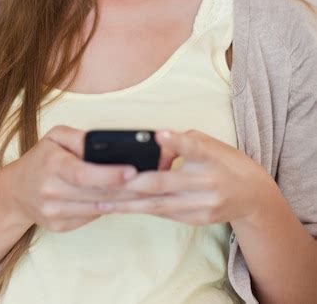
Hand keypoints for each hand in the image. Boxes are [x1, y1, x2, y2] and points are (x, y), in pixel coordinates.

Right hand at [0, 125, 172, 232]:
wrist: (16, 190)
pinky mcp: (60, 226)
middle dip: (127, 188)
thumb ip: (80, 138)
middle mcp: (51, 191)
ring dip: (125, 201)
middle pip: (95, 193)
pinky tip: (128, 200)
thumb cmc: (43, 157)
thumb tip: (109, 143)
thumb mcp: (56, 137)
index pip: (83, 173)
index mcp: (51, 165)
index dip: (109, 173)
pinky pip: (91, 217)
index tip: (133, 170)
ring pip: (97, 208)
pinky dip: (111, 208)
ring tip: (148, 191)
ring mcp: (54, 213)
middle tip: (154, 180)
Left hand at [97, 129, 276, 226]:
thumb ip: (179, 144)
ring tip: (101, 202)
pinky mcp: (196, 219)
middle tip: (106, 180)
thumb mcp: (207, 143)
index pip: (192, 148)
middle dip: (133, 184)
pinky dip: (141, 209)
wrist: (254, 196)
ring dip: (127, 204)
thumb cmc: (224, 161)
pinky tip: (120, 208)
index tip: (159, 136)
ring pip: (157, 205)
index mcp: (209, 157)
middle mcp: (206, 182)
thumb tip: (150, 150)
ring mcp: (200, 205)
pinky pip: (163, 213)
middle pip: (164, 183)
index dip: (175, 142)